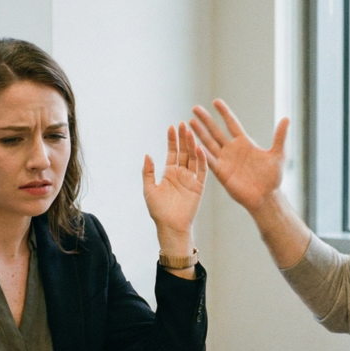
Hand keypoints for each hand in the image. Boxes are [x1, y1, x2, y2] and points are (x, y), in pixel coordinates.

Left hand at [143, 123, 206, 245]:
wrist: (170, 226)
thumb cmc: (158, 210)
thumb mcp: (149, 189)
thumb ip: (148, 172)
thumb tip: (147, 155)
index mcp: (169, 173)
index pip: (172, 152)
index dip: (172, 140)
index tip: (172, 127)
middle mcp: (181, 174)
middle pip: (184, 152)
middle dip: (183, 138)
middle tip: (183, 124)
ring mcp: (191, 179)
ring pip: (193, 158)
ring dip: (192, 145)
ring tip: (190, 131)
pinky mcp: (199, 186)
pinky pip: (201, 171)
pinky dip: (201, 159)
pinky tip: (199, 148)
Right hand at [190, 99, 287, 215]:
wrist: (266, 197)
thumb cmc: (273, 178)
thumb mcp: (278, 154)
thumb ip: (280, 136)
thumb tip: (287, 118)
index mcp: (244, 143)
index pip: (231, 123)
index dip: (224, 113)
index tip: (216, 101)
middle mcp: (232, 150)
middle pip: (216, 131)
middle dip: (206, 120)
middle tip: (195, 108)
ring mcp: (225, 161)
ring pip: (209, 143)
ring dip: (199, 133)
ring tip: (189, 122)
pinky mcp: (221, 173)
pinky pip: (209, 161)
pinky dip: (201, 153)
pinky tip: (193, 144)